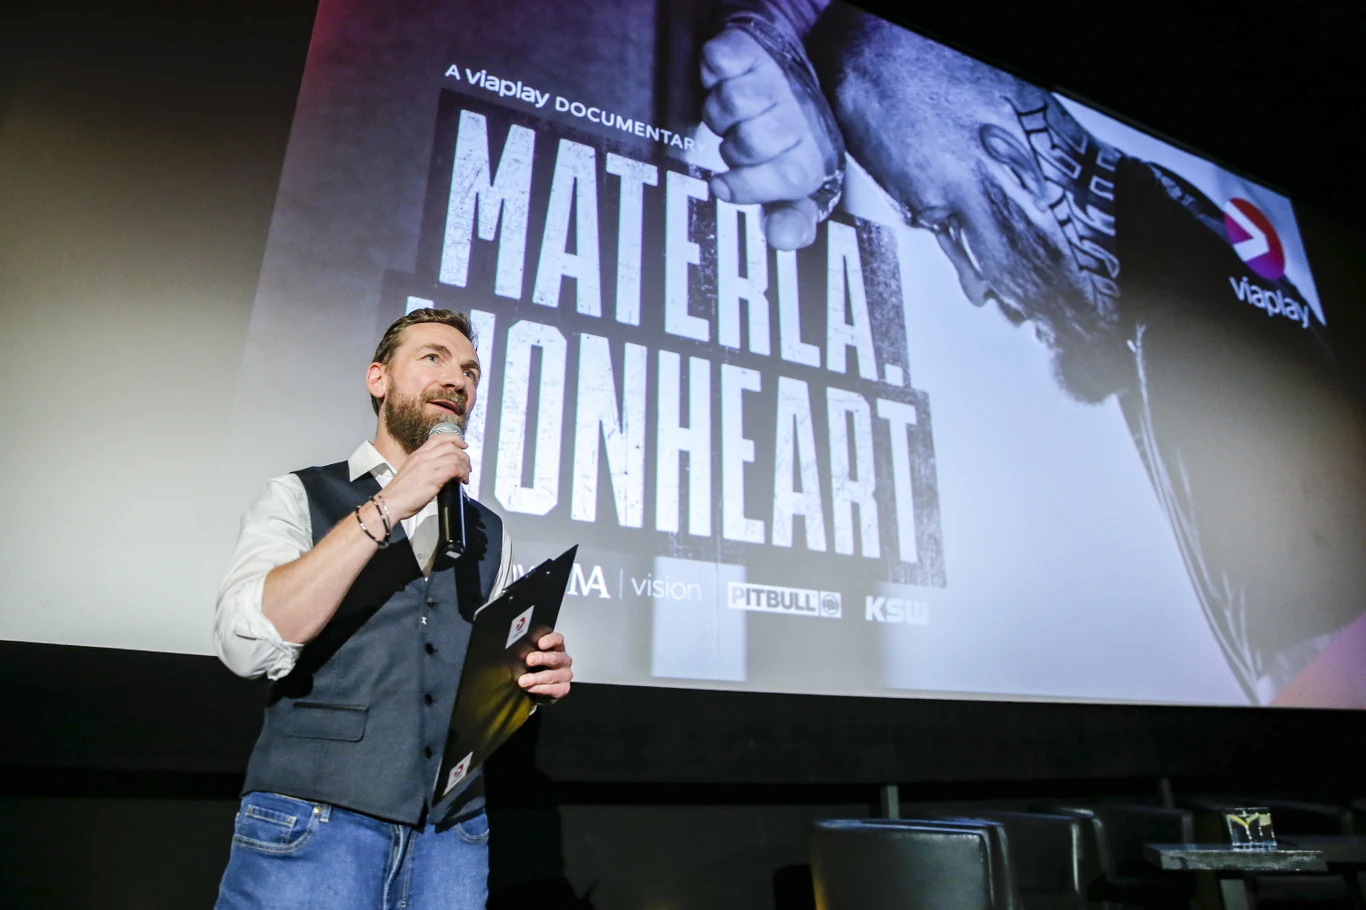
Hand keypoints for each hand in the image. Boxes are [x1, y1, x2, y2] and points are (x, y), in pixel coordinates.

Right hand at [377, 432, 470, 520]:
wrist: (390, 503)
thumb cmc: (400, 494)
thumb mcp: (411, 473)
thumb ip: (425, 468)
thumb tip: (441, 471)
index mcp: (417, 454)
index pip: (438, 438)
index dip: (454, 439)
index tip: (463, 446)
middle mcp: (423, 456)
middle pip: (450, 446)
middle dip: (463, 455)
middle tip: (467, 467)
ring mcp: (428, 465)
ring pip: (455, 456)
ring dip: (465, 466)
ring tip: (465, 476)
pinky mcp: (433, 477)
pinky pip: (455, 468)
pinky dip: (462, 473)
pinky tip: (462, 481)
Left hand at [518, 632, 572, 702]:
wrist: (539, 687)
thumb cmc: (534, 667)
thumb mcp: (531, 656)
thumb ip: (527, 651)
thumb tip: (514, 650)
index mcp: (557, 647)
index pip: (558, 639)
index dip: (550, 640)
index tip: (539, 643)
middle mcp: (564, 659)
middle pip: (555, 657)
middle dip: (540, 658)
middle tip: (528, 660)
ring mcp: (565, 674)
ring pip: (552, 675)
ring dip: (536, 678)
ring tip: (523, 681)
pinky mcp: (564, 688)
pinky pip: (553, 689)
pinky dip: (539, 689)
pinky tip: (530, 688)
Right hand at [701, 27, 826, 249]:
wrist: (775, 64)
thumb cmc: (778, 135)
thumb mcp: (791, 184)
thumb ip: (788, 217)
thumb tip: (783, 240)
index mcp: (812, 154)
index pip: (790, 177)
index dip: (749, 185)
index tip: (723, 185)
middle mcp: (800, 115)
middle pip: (745, 145)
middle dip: (730, 148)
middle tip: (740, 138)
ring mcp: (775, 78)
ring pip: (727, 107)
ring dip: (718, 114)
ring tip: (734, 112)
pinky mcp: (748, 48)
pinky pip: (716, 64)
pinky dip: (711, 73)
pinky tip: (726, 78)